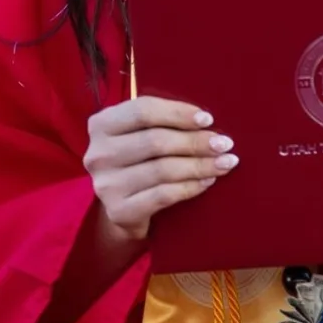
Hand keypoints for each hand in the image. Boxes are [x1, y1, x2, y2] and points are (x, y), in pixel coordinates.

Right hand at [83, 96, 237, 241]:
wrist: (124, 208)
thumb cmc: (139, 160)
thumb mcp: (140, 133)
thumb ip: (162, 121)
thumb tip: (206, 121)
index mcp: (101, 124)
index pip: (143, 110)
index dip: (178, 113)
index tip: (208, 119)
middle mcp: (97, 154)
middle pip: (155, 141)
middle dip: (195, 141)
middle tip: (225, 144)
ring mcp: (106, 185)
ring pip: (162, 169)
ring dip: (200, 165)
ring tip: (225, 162)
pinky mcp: (119, 211)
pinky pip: (163, 195)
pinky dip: (190, 187)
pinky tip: (207, 181)